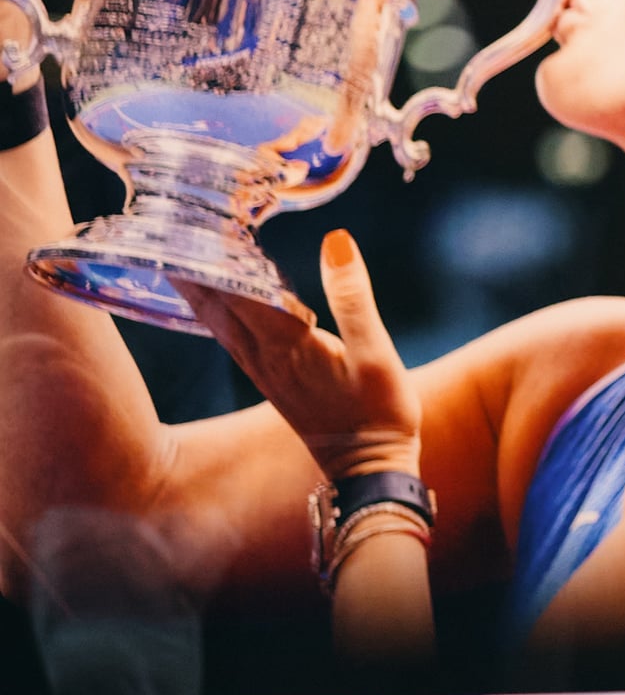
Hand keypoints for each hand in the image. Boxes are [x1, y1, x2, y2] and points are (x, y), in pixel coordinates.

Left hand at [182, 229, 424, 482]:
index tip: (197, 226)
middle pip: (218, 306)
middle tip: (174, 232)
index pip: (241, 292)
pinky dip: (214, 313)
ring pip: (218, 323)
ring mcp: (265, 372)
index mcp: (288, 347)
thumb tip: (337, 240)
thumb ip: (353, 297)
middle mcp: (266, 359)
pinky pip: (231, 339)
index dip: (218, 257)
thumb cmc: (380, 410)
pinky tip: (211, 304)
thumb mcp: (377, 353)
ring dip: (198, 290)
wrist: (370, 467)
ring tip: (179, 259)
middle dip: (196, 269)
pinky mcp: (271, 381)